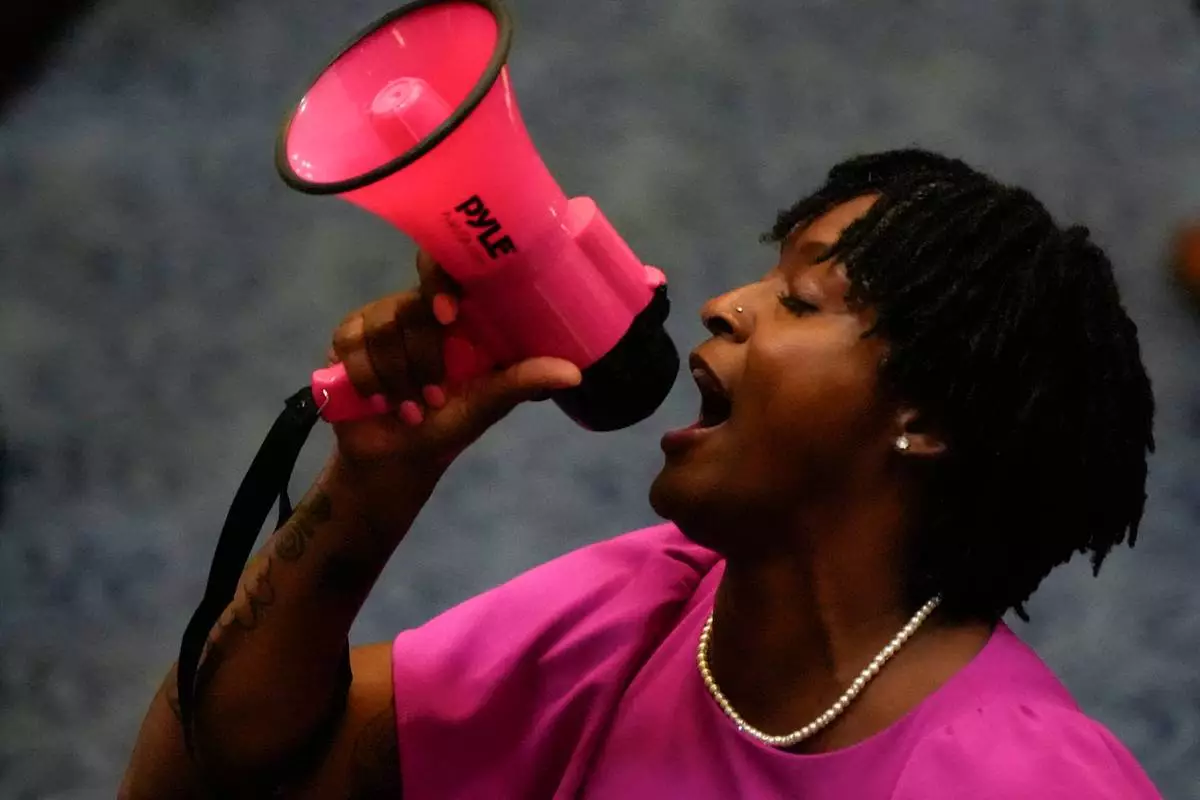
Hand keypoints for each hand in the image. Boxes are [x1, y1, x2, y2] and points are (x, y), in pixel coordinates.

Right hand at [327, 250, 581, 480]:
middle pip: (410, 307)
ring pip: (381, 328)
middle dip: (422, 360)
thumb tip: (574, 373)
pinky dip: (368, 381)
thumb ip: (523, 381)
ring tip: (411, 410)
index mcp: (459, 314)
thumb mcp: (489, 404)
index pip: (447, 266)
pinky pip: (350, 342)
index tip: (448, 314)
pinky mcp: (347, 338)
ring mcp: (380, 320)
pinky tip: (380, 404)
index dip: (442, 278)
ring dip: (397, 379)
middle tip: (433, 398)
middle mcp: (419, 308)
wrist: (397, 460)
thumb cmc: (448, 425)